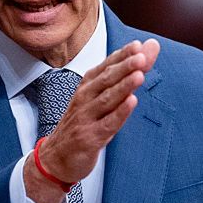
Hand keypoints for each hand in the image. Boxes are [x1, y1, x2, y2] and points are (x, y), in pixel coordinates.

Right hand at [24, 39, 159, 202]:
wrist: (56, 157)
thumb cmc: (82, 123)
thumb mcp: (100, 98)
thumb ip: (123, 77)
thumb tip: (146, 53)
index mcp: (88, 86)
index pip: (106, 66)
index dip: (122, 55)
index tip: (139, 45)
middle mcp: (85, 98)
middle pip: (107, 79)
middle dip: (124, 66)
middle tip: (141, 55)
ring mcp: (86, 118)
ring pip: (107, 99)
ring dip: (123, 86)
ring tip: (139, 74)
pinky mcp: (90, 137)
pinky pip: (107, 123)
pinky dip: (120, 113)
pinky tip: (131, 102)